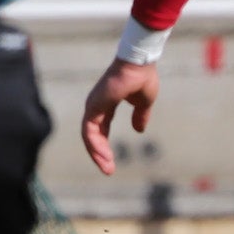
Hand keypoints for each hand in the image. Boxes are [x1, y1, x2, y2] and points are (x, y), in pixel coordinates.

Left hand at [80, 59, 159, 174]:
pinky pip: (89, 131)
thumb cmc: (142, 77)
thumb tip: (139, 130)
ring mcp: (93, 106)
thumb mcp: (144, 103)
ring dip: (97, 154)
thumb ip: (140, 116)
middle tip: (108, 170)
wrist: (139, 63)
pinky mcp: (93, 106)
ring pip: (89, 136)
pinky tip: (103, 156)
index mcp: (106, 105)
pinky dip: (95, 145)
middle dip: (99, 155)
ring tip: (107, 167)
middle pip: (92, 136)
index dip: (105, 146)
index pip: (101, 129)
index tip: (112, 162)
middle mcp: (96, 106)